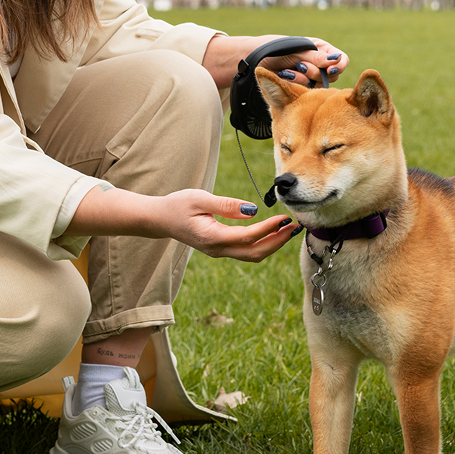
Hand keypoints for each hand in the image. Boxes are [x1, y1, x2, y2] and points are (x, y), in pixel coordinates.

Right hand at [153, 189, 302, 261]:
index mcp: (212, 237)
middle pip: (255, 253)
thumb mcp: (199, 198)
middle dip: (278, 241)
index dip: (269, 228)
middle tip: (295, 226)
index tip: (284, 217)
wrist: (159, 219)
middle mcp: (217, 249)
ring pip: (252, 255)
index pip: (248, 236)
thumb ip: (226, 205)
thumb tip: (252, 210)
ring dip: (273, 244)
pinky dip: (263, 244)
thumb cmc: (177, 205)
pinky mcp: (220, 249)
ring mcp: (218, 252)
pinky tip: (273, 232)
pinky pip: (246, 251)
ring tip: (289, 230)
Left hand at [259, 37, 347, 88]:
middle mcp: (320, 64)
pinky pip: (308, 90)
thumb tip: (336, 61)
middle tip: (300, 66)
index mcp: (323, 50)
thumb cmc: (278, 49)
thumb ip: (316, 57)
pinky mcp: (303, 88)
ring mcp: (312, 77)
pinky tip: (286, 76)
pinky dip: (296, 83)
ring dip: (304, 77)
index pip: (342, 59)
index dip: (339, 65)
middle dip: (315, 72)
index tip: (329, 69)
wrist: (258, 59)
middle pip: (333, 75)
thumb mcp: (299, 51)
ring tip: (289, 70)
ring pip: (321, 84)